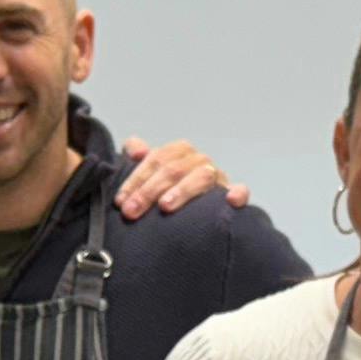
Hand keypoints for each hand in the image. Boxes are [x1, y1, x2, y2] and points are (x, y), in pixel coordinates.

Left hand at [115, 140, 246, 215]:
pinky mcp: (232, 195)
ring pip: (201, 177)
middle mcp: (199, 161)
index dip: (136, 179)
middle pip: (174, 169)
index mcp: (180, 153)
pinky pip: (239, 191)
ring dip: (182, 191)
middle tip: (131, 211)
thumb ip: (141, 160)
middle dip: (149, 190)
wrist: (197, 214)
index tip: (120, 201)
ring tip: (165, 206)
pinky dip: (237, 193)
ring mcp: (217, 177)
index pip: (156, 159)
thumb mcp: (152, 175)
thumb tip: (133, 145)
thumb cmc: (170, 193)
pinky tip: (231, 200)